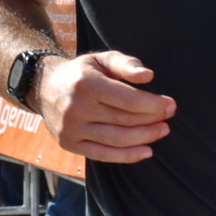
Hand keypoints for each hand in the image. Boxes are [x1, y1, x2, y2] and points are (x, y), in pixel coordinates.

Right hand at [32, 51, 174, 162]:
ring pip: (116, 139)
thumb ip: (126, 64)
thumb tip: (148, 76)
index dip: (153, 105)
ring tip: (162, 131)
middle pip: (124, 120)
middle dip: (152, 120)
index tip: (171, 105)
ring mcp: (71, 129)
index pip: (128, 100)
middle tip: (169, 117)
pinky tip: (146, 151)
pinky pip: (102, 154)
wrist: (44, 88)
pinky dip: (127, 156)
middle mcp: (76, 108)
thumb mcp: (102, 59)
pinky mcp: (69, 144)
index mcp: (86, 84)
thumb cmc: (82, 73)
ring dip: (144, 138)